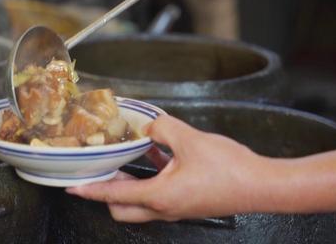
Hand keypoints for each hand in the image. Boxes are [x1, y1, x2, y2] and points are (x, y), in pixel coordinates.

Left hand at [66, 115, 270, 222]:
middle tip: (100, 172)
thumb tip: (150, 125)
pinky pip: (157, 197)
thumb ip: (162, 127)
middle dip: (105, 193)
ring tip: (123, 162)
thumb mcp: (190, 139)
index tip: (72, 187)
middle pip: (121, 209)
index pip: (114, 194)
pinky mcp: (187, 205)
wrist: (263, 186)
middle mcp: (164, 208)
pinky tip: (157, 157)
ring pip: (139, 205)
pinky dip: (149, 181)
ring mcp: (176, 210)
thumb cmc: (230, 170)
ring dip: (127, 187)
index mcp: (159, 196)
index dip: (90, 190)